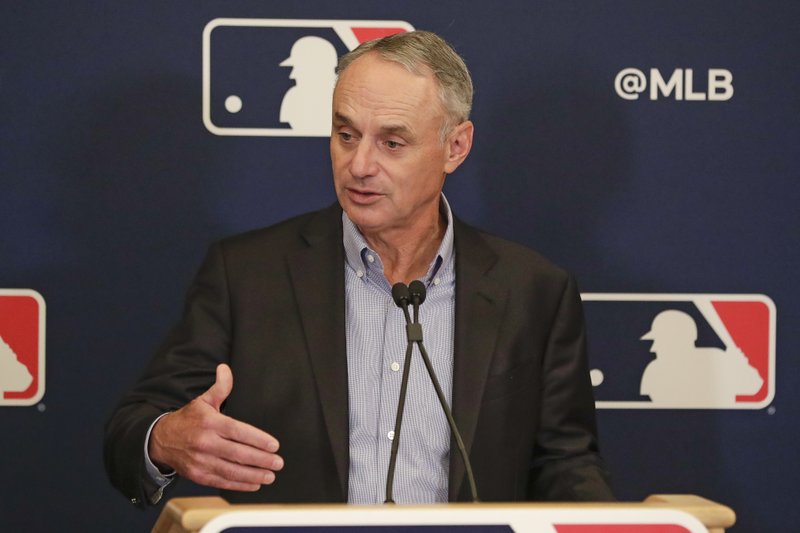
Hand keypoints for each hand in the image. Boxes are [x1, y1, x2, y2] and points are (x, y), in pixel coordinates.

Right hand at [149, 364, 282, 490]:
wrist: (160, 440)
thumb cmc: (188, 419)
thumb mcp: (203, 400)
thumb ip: (220, 387)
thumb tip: (225, 368)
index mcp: (210, 423)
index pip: (238, 432)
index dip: (258, 439)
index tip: (274, 445)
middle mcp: (205, 443)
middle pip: (238, 453)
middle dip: (261, 459)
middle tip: (278, 462)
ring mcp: (201, 461)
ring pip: (232, 470)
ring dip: (253, 475)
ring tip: (270, 475)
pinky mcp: (198, 476)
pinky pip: (222, 481)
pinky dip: (240, 484)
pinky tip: (255, 483)